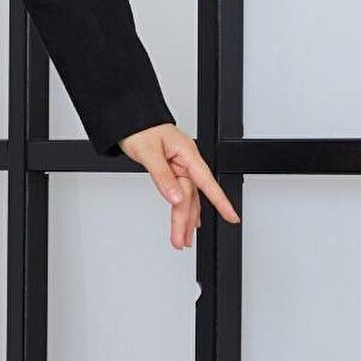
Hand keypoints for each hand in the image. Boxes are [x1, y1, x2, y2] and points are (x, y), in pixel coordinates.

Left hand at [119, 122, 239, 250]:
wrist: (129, 119)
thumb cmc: (140, 128)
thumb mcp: (149, 153)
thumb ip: (162, 177)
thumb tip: (175, 197)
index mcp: (186, 153)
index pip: (206, 182)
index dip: (220, 201)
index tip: (231, 217)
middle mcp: (186, 161)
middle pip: (191, 196)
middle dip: (186, 221)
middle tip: (182, 241)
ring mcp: (180, 167)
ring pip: (186, 198)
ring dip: (184, 220)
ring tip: (182, 240)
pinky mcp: (172, 170)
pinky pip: (181, 193)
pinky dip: (183, 208)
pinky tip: (189, 221)